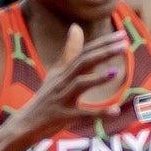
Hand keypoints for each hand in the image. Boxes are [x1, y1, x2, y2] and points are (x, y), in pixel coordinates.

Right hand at [12, 22, 128, 141]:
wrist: (27, 123)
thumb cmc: (46, 97)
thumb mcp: (57, 73)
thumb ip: (69, 52)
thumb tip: (76, 27)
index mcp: (64, 71)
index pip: (85, 52)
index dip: (103, 43)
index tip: (122, 35)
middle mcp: (63, 81)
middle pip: (83, 63)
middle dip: (104, 52)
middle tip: (124, 44)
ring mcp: (63, 99)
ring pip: (80, 85)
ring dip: (97, 79)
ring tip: (115, 72)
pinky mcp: (64, 117)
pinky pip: (83, 115)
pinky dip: (99, 113)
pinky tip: (115, 111)